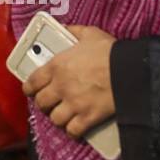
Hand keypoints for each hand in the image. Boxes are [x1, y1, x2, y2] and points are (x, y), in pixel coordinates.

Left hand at [23, 25, 116, 140]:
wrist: (130, 70)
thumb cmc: (109, 51)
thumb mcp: (89, 34)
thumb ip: (74, 31)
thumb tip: (66, 28)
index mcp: (57, 66)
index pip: (32, 82)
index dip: (29, 88)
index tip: (30, 90)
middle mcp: (61, 87)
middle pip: (41, 102)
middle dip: (43, 104)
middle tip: (49, 102)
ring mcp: (73, 104)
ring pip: (55, 119)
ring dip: (57, 118)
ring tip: (62, 115)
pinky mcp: (88, 117)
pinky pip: (72, 130)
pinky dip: (72, 131)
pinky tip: (74, 127)